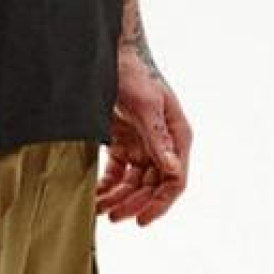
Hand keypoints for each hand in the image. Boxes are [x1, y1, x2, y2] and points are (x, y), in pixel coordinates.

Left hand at [97, 58, 190, 227]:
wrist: (110, 53)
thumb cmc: (134, 73)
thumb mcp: (146, 105)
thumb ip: (158, 138)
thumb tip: (172, 170)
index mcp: (177, 137)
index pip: (175, 180)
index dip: (161, 203)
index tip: (142, 219)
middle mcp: (163, 145)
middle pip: (153, 186)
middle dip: (134, 203)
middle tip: (113, 216)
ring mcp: (142, 145)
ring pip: (134, 183)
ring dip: (119, 199)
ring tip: (100, 210)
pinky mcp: (122, 144)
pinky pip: (118, 173)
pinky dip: (108, 186)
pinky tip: (96, 196)